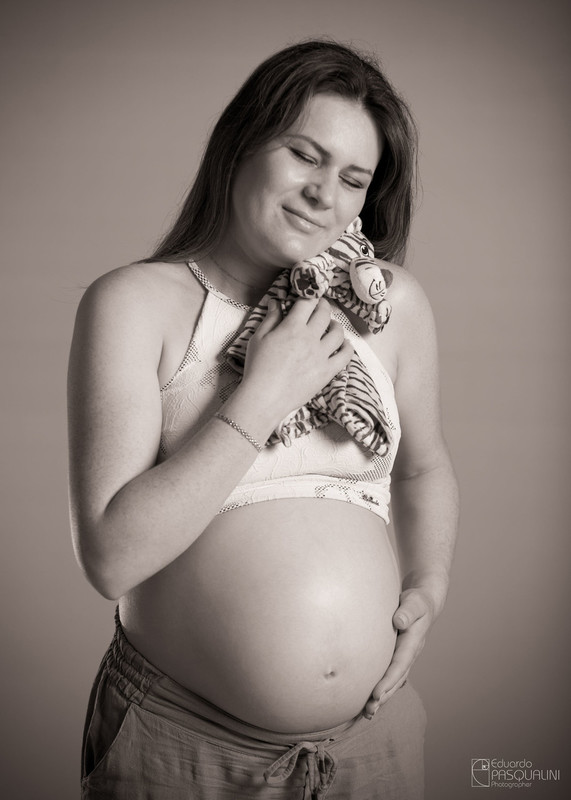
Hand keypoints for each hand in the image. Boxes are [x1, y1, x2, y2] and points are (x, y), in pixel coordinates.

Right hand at [242, 296, 352, 421]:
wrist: (264, 397)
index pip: (307, 303)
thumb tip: (276, 302)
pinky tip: (344, 345)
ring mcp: (321, 356)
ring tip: (332, 325)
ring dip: (336, 325)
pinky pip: (345, 356)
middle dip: (324, 306)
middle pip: (325, 314)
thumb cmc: (257, 368)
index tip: (309, 295)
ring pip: (338, 333)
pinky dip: (347, 347)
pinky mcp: (327, 372)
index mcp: (292, 327)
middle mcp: (310, 338)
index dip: (310, 295)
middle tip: (321, 306)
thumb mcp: (258, 338)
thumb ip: (271, 318)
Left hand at [363, 588, 434, 718]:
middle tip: (369, 710)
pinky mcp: (398, 655)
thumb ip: (408, 611)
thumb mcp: (415, 602)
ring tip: (368, 712)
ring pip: (394, 680)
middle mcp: (410, 653)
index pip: (399, 665)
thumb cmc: (417, 600)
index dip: (388, 680)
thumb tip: (399, 621)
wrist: (425, 601)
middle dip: (384, 696)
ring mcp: (405, 656)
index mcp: (413, 642)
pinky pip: (390, 674)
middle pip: (396, 679)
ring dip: (382, 696)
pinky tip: (371, 698)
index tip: (376, 694)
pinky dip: (382, 687)